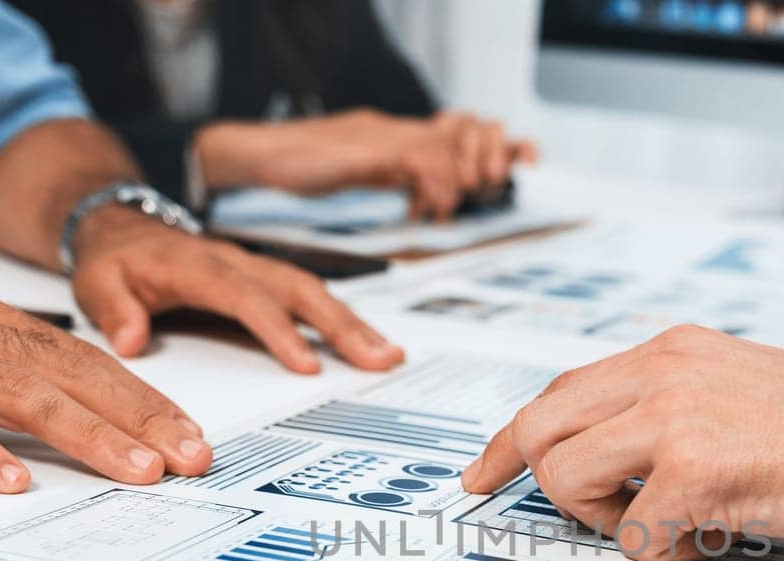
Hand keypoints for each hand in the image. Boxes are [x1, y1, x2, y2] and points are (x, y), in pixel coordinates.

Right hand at [0, 285, 212, 492]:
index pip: (82, 360)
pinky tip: (11, 479)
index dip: (143, 397)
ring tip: (136, 469)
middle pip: (66, 372)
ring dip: (83, 431)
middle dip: (138, 415)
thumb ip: (4, 372)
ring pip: (14, 391)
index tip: (193, 437)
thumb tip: (78, 409)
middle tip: (192, 457)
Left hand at [70, 207, 403, 372]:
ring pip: (314, 291)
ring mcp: (256, 269)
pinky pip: (310, 296)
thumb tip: (131, 340)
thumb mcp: (96, 284)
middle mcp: (237, 262)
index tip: (308, 365)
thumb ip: (113, 311)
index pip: (247, 298)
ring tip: (388, 356)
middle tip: (377, 359)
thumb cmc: (114, 262)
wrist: (120, 230)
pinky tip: (370, 343)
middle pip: (298, 289)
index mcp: (199, 266)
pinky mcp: (266, 279)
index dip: (280, 330)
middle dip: (342, 325)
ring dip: (353, 324)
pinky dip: (344, 319)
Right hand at [194, 108, 538, 220]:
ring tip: (438, 211)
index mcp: (397, 132)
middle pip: (466, 128)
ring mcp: (382, 133)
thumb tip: (424, 191)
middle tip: (475, 195)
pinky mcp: (366, 146)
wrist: (256, 153)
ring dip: (454, 183)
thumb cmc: (301, 166)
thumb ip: (395, 173)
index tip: (526, 158)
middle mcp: (396, 126)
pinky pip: (418, 158)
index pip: (461, 126)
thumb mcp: (361, 169)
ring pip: (446, 145)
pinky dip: (430, 186)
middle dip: (485, 161)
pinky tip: (418, 210)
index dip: (499, 141)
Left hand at [461, 326, 783, 560]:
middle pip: (542, 428)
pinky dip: (666, 553)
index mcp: (675, 350)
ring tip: (674, 522)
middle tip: (586, 519)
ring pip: (566, 479)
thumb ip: (675, 406)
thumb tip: (615, 454)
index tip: (484, 472)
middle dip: (545, 485)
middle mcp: (666, 371)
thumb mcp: (743, 389)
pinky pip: (632, 535)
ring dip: (607, 520)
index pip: (561, 389)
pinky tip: (716, 537)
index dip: (513, 438)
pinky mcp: (698, 472)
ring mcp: (677, 417)